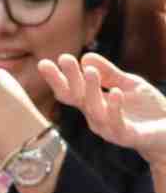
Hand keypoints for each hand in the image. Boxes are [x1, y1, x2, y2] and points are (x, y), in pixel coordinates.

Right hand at [40, 52, 165, 162]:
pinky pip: (116, 123)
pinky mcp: (125, 136)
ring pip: (94, 109)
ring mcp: (108, 128)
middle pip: (76, 98)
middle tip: (63, 59)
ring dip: (91, 90)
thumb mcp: (129, 84)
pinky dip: (114, 108)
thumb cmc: (148, 109)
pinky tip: (115, 92)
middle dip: (68, 80)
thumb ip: (110, 73)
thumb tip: (86, 57)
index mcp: (93, 104)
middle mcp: (95, 117)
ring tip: (90, 71)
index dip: (58, 78)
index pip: (71, 90)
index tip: (45, 62)